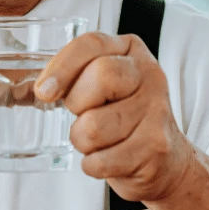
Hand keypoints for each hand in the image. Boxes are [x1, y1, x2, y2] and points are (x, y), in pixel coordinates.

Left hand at [35, 33, 193, 202]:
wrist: (165, 159)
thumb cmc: (124, 117)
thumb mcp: (103, 84)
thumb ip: (77, 74)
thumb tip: (43, 88)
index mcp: (130, 51)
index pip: (92, 44)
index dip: (62, 66)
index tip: (44, 90)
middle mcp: (149, 75)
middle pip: (101, 76)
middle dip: (77, 103)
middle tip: (83, 113)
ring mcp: (156, 110)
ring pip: (94, 126)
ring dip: (83, 141)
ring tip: (98, 140)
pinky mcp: (156, 146)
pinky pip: (102, 160)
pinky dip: (94, 165)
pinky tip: (107, 158)